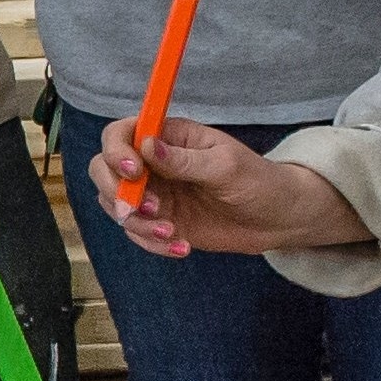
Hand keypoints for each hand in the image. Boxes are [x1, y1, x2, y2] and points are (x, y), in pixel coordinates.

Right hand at [88, 116, 370, 259]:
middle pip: (103, 168)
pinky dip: (151, 244)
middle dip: (114, 192)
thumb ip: (184, 159)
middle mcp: (152, 163)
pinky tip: (182, 247)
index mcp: (168, 137)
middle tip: (138, 212)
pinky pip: (137, 233)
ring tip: (171, 233)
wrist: (277, 220)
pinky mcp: (160, 222)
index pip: (120, 133)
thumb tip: (147, 145)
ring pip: (115, 205)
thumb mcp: (226, 167)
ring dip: (136, 224)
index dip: (116, 150)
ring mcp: (153, 194)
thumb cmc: (258, 181)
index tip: (133, 171)